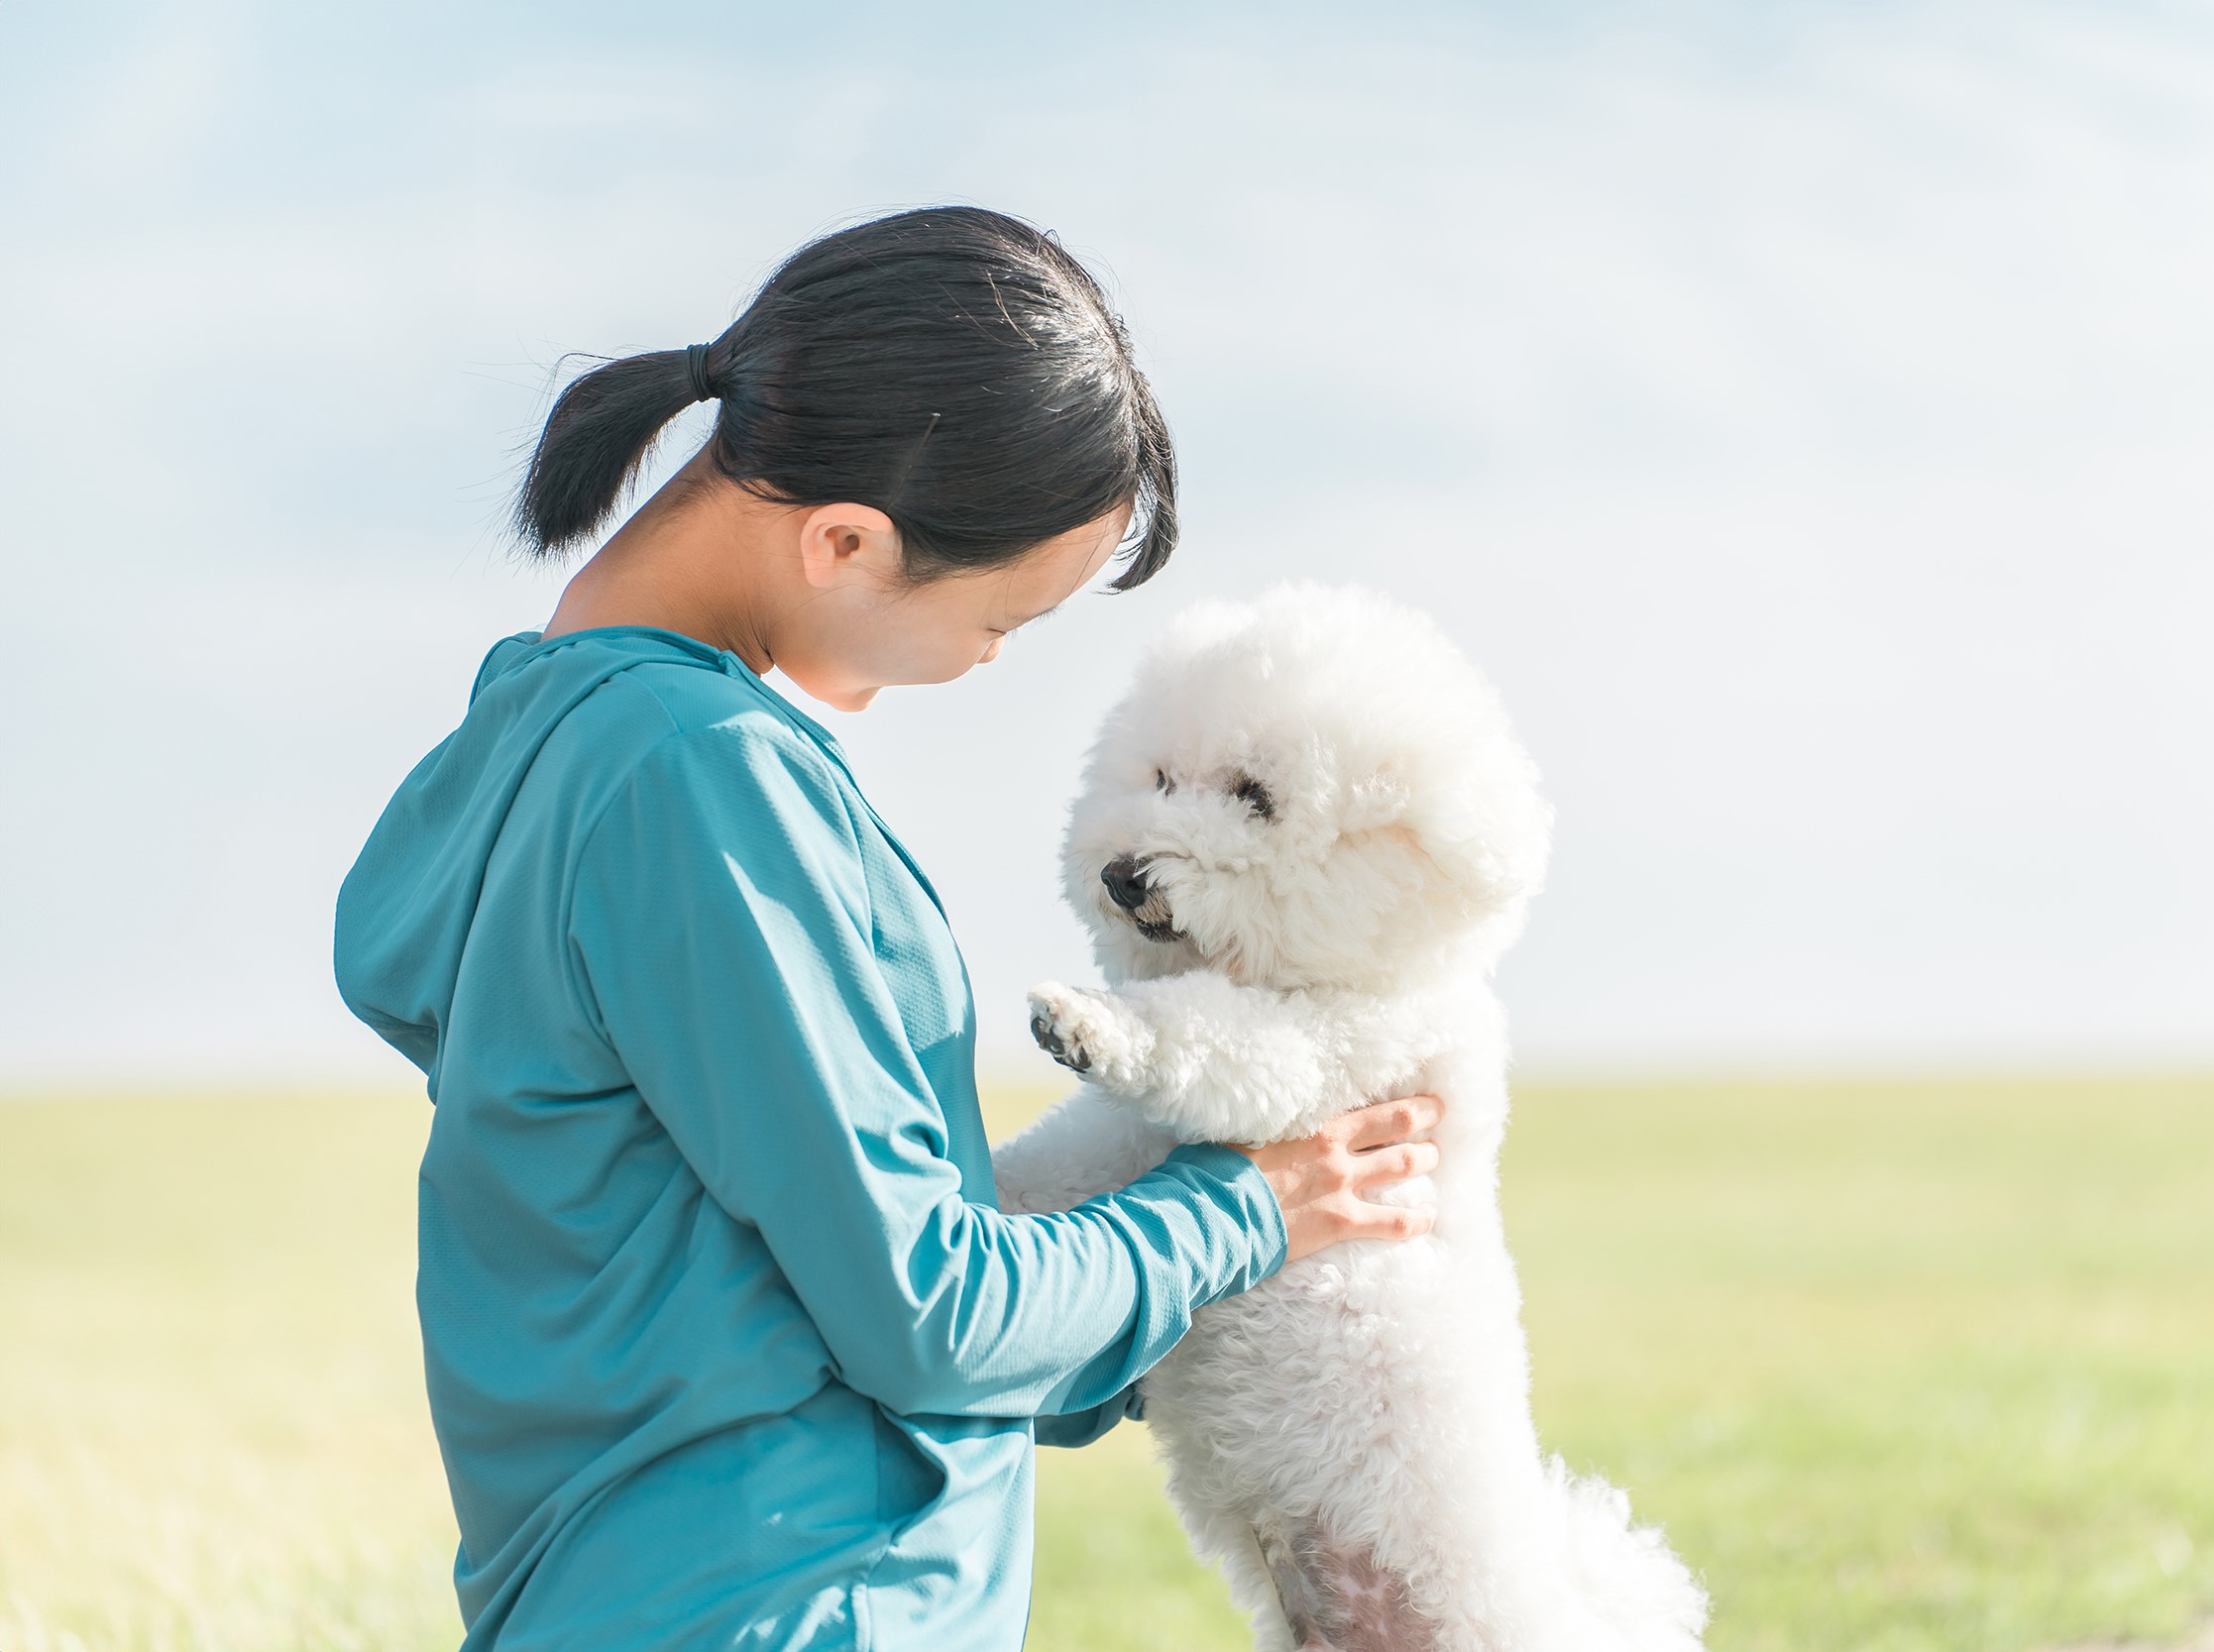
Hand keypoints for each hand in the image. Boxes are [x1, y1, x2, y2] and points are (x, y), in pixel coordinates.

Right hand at [1227, 1093, 1444, 1261]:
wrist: (1213, 1212)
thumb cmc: (1216, 1169)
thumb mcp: (1241, 1130)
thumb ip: (1266, 1121)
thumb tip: (1257, 1113)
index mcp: (1314, 1122)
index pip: (1371, 1102)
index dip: (1403, 1097)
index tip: (1419, 1092)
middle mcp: (1336, 1148)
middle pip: (1399, 1125)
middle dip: (1426, 1117)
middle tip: (1439, 1113)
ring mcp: (1343, 1185)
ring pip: (1404, 1164)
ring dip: (1426, 1159)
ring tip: (1435, 1157)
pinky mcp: (1342, 1222)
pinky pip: (1394, 1222)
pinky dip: (1418, 1219)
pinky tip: (1429, 1217)